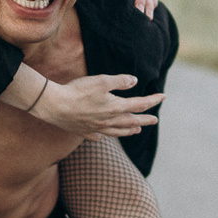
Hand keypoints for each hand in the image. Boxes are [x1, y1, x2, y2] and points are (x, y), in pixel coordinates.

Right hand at [31, 72, 164, 137]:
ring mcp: (96, 128)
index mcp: (115, 107)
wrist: (54, 106)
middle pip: (132, 121)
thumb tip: (135, 81)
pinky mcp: (84, 131)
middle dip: (145, 119)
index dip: (153, 100)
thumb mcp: (101, 80)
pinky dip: (107, 135)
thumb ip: (120, 81)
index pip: (140, 104)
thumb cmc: (77, 91)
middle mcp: (108, 121)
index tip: (163, 96)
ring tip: (137, 130)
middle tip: (155, 120)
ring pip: (118, 131)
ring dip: (130, 130)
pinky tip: (106, 135)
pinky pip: (99, 136)